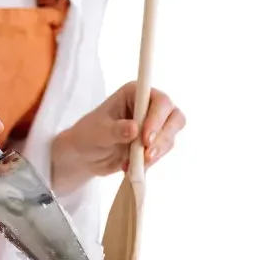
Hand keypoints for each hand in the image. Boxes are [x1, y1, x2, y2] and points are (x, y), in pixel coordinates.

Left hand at [51, 82, 186, 194]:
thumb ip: (115, 131)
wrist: (85, 155)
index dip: (157, 119)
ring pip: (171, 135)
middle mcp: (149, 105)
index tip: (146, 139)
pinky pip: (163, 150)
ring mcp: (155, 123)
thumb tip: (134, 129)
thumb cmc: (88, 136)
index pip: (159, 101)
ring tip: (132, 163)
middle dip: (162, 138)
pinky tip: (132, 167)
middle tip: (146, 156)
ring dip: (156, 152)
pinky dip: (151, 161)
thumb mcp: (97, 133)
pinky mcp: (156, 141)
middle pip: (174, 117)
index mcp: (134, 93)